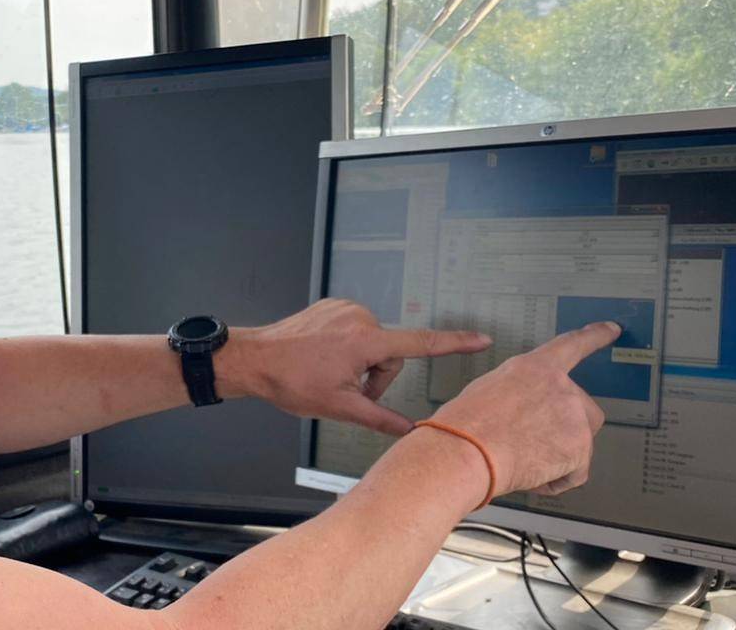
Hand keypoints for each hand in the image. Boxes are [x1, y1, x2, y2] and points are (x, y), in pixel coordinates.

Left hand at [219, 299, 491, 434]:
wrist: (255, 360)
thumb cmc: (291, 382)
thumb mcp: (340, 408)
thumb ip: (380, 418)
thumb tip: (410, 431)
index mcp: (366, 341)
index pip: (421, 343)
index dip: (454, 344)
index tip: (480, 339)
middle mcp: (360, 318)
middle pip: (390, 354)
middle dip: (376, 376)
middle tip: (347, 390)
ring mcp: (345, 308)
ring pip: (373, 343)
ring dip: (361, 362)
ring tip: (329, 373)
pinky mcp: (333, 305)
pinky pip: (356, 330)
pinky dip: (348, 347)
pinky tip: (324, 357)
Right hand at [427, 321, 619, 496]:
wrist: (466, 452)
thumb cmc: (464, 427)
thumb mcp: (488, 390)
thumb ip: (519, 393)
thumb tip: (525, 413)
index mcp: (534, 367)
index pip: (572, 345)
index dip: (595, 336)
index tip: (611, 329)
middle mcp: (560, 387)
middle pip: (584, 410)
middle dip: (567, 431)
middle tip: (535, 444)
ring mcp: (573, 417)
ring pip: (580, 445)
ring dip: (558, 457)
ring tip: (523, 460)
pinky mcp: (580, 448)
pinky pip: (576, 473)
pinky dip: (555, 481)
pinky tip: (530, 474)